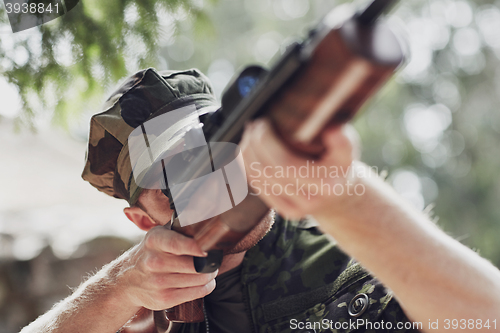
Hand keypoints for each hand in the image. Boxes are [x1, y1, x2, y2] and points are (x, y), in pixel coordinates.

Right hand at [116, 226, 216, 310]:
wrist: (127, 280)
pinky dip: (206, 287)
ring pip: (199, 279)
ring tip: (208, 270)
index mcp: (154, 241)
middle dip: (211, 263)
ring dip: (210, 275)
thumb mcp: (159, 234)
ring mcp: (158, 282)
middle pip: (195, 265)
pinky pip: (196, 293)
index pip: (178, 243)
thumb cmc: (151, 252)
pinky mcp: (163, 299)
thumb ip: (179, 230)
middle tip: (214, 260)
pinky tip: (204, 282)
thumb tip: (206, 225)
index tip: (209, 249)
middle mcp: (154, 262)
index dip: (197, 247)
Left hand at [240, 118, 358, 218]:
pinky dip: (248, 166)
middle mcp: (311, 200)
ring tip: (251, 133)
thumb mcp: (349, 150)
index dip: (267, 142)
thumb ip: (343, 141)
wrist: (341, 195)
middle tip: (255, 124)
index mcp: (326, 183)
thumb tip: (331, 130)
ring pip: (259, 177)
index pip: (284, 164)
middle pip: (268, 169)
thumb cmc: (341, 163)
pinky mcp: (285, 212)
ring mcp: (297, 210)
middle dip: (255, 143)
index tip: (265, 121)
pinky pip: (258, 186)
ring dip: (248, 152)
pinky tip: (249, 150)